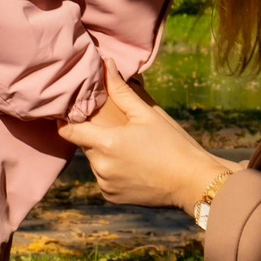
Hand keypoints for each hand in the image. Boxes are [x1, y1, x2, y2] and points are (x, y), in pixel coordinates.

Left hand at [59, 57, 232, 209]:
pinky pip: (104, 179)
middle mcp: (101, 167)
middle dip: (96, 135)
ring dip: (105, 154)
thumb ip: (122, 90)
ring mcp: (105, 185)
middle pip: (85, 145)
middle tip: (117, 128)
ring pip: (95, 162)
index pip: (70, 131)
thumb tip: (107, 64)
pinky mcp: (112, 197)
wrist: (192, 182)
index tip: (72, 113)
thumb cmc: (173, 144)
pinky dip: (113, 171)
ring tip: (131, 149)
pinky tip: (134, 166)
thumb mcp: (147, 114)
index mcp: (106, 143)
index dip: (67, 121)